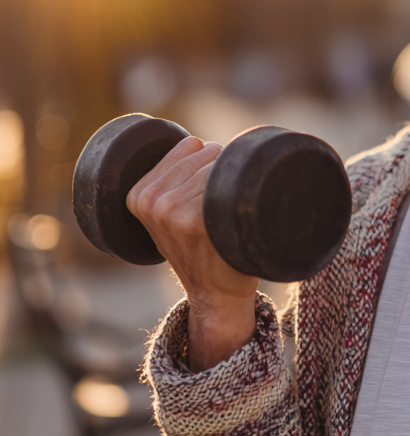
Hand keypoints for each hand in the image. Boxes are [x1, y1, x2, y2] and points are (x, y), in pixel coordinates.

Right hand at [127, 136, 258, 369]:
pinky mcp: (198, 221)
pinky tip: (236, 218)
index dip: (208, 163)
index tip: (205, 194)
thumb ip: (171, 179)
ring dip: (235, 181)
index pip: (191, 145)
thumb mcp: (167, 213)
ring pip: (224, 164)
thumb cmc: (199, 246)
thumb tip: (199, 143)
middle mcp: (152, 201)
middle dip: (223, 171)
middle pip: (211, 151)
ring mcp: (174, 211)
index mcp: (138, 195)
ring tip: (227, 214)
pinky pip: (232, 182)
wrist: (216, 292)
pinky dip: (244, 192)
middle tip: (220, 208)